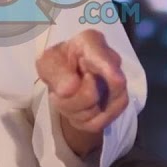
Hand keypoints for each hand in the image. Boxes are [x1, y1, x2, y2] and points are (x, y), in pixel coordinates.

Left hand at [35, 29, 128, 156]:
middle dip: (69, 101)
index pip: (103, 58)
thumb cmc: (58, 64)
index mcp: (91, 43)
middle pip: (93, 94)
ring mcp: (119, 84)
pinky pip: (98, 123)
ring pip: (97, 113)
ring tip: (66, 99)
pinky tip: (76, 109)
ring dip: (74, 112)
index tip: (116, 80)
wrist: (68, 76)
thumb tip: (71, 89)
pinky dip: (81, 121)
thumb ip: (56, 72)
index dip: (110, 70)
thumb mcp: (47, 63)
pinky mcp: (118, 104)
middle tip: (57, 93)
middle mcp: (112, 61)